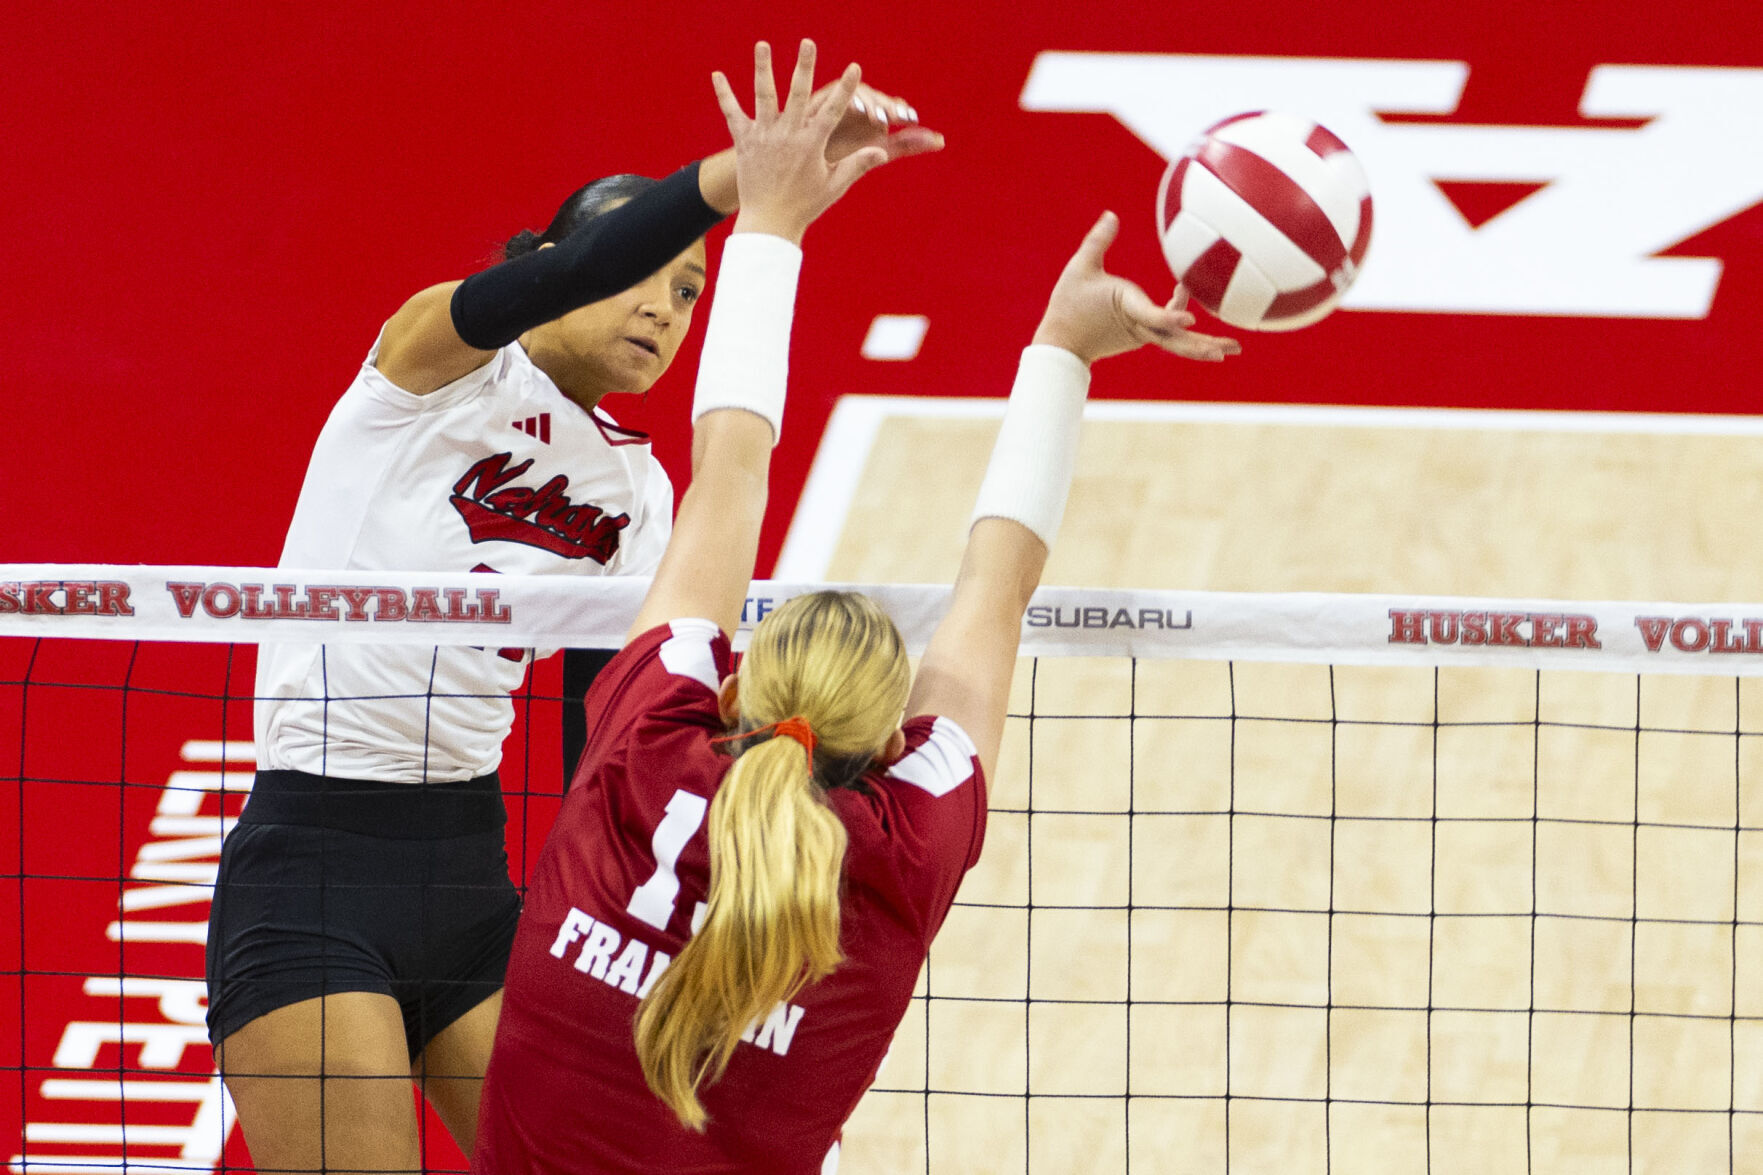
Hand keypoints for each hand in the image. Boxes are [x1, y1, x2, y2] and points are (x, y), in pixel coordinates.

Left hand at [712, 40, 888, 243]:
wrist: (768, 224)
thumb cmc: (804, 206)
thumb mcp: (834, 186)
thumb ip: (857, 164)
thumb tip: (882, 150)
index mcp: (811, 144)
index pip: (833, 110)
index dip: (846, 88)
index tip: (855, 66)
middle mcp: (787, 135)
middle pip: (797, 93)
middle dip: (804, 66)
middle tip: (808, 42)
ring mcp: (763, 136)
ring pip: (763, 95)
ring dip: (763, 68)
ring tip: (763, 44)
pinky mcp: (744, 142)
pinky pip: (732, 114)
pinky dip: (724, 94)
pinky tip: (717, 74)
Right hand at [819, 80, 944, 167]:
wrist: (801, 176)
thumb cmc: (837, 163)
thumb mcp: (876, 152)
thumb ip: (905, 145)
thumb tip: (942, 139)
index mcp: (870, 114)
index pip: (890, 107)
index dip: (901, 112)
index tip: (912, 119)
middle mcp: (855, 105)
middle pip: (875, 98)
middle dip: (886, 106)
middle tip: (897, 116)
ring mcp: (836, 101)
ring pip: (856, 94)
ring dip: (868, 102)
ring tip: (877, 116)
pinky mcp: (816, 103)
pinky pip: (832, 94)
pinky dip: (844, 98)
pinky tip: (854, 108)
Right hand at [1032, 211, 1242, 365]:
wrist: (1059, 345)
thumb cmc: (1067, 305)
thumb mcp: (1079, 268)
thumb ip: (1097, 241)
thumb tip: (1111, 215)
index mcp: (1128, 308)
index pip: (1153, 315)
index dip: (1171, 317)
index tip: (1191, 319)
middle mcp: (1140, 326)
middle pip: (1176, 340)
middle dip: (1205, 345)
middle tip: (1234, 348)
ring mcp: (1141, 335)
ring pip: (1176, 341)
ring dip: (1203, 345)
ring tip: (1232, 348)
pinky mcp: (1140, 336)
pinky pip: (1167, 333)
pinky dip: (1182, 329)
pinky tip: (1196, 324)